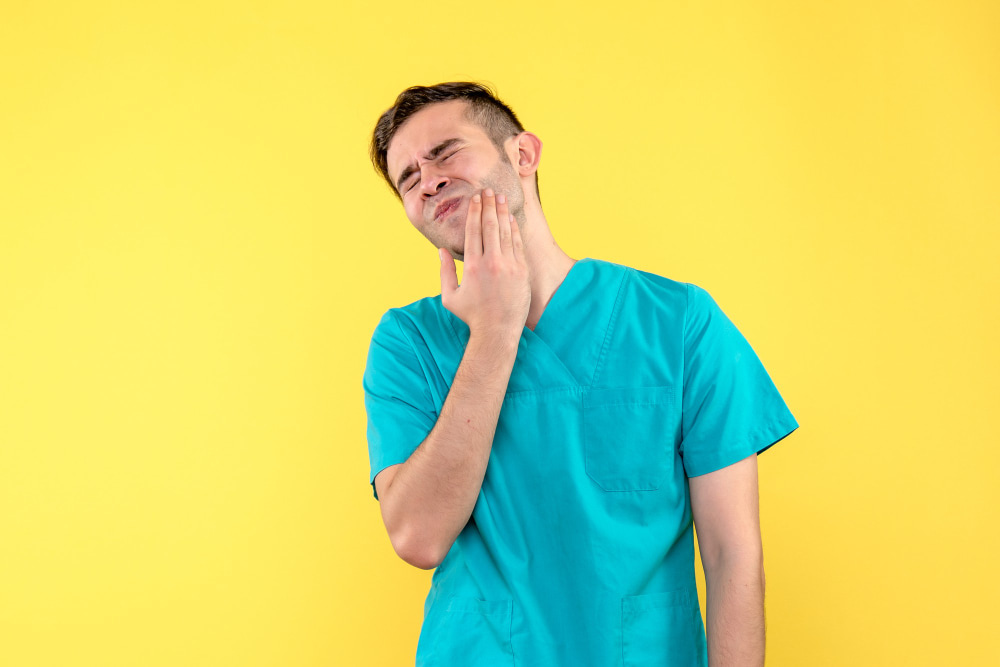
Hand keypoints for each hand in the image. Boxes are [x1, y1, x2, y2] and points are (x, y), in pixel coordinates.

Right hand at [439, 188, 529, 341]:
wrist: (498, 331)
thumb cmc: (472, 316)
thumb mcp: (450, 296)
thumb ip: (445, 272)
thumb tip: (440, 250)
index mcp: (472, 267)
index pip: (474, 231)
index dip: (475, 211)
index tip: (476, 198)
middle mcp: (492, 263)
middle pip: (490, 226)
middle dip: (489, 205)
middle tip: (488, 191)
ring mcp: (509, 266)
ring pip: (505, 232)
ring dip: (502, 212)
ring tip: (500, 198)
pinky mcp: (522, 271)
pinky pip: (517, 245)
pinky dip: (513, 229)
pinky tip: (510, 218)